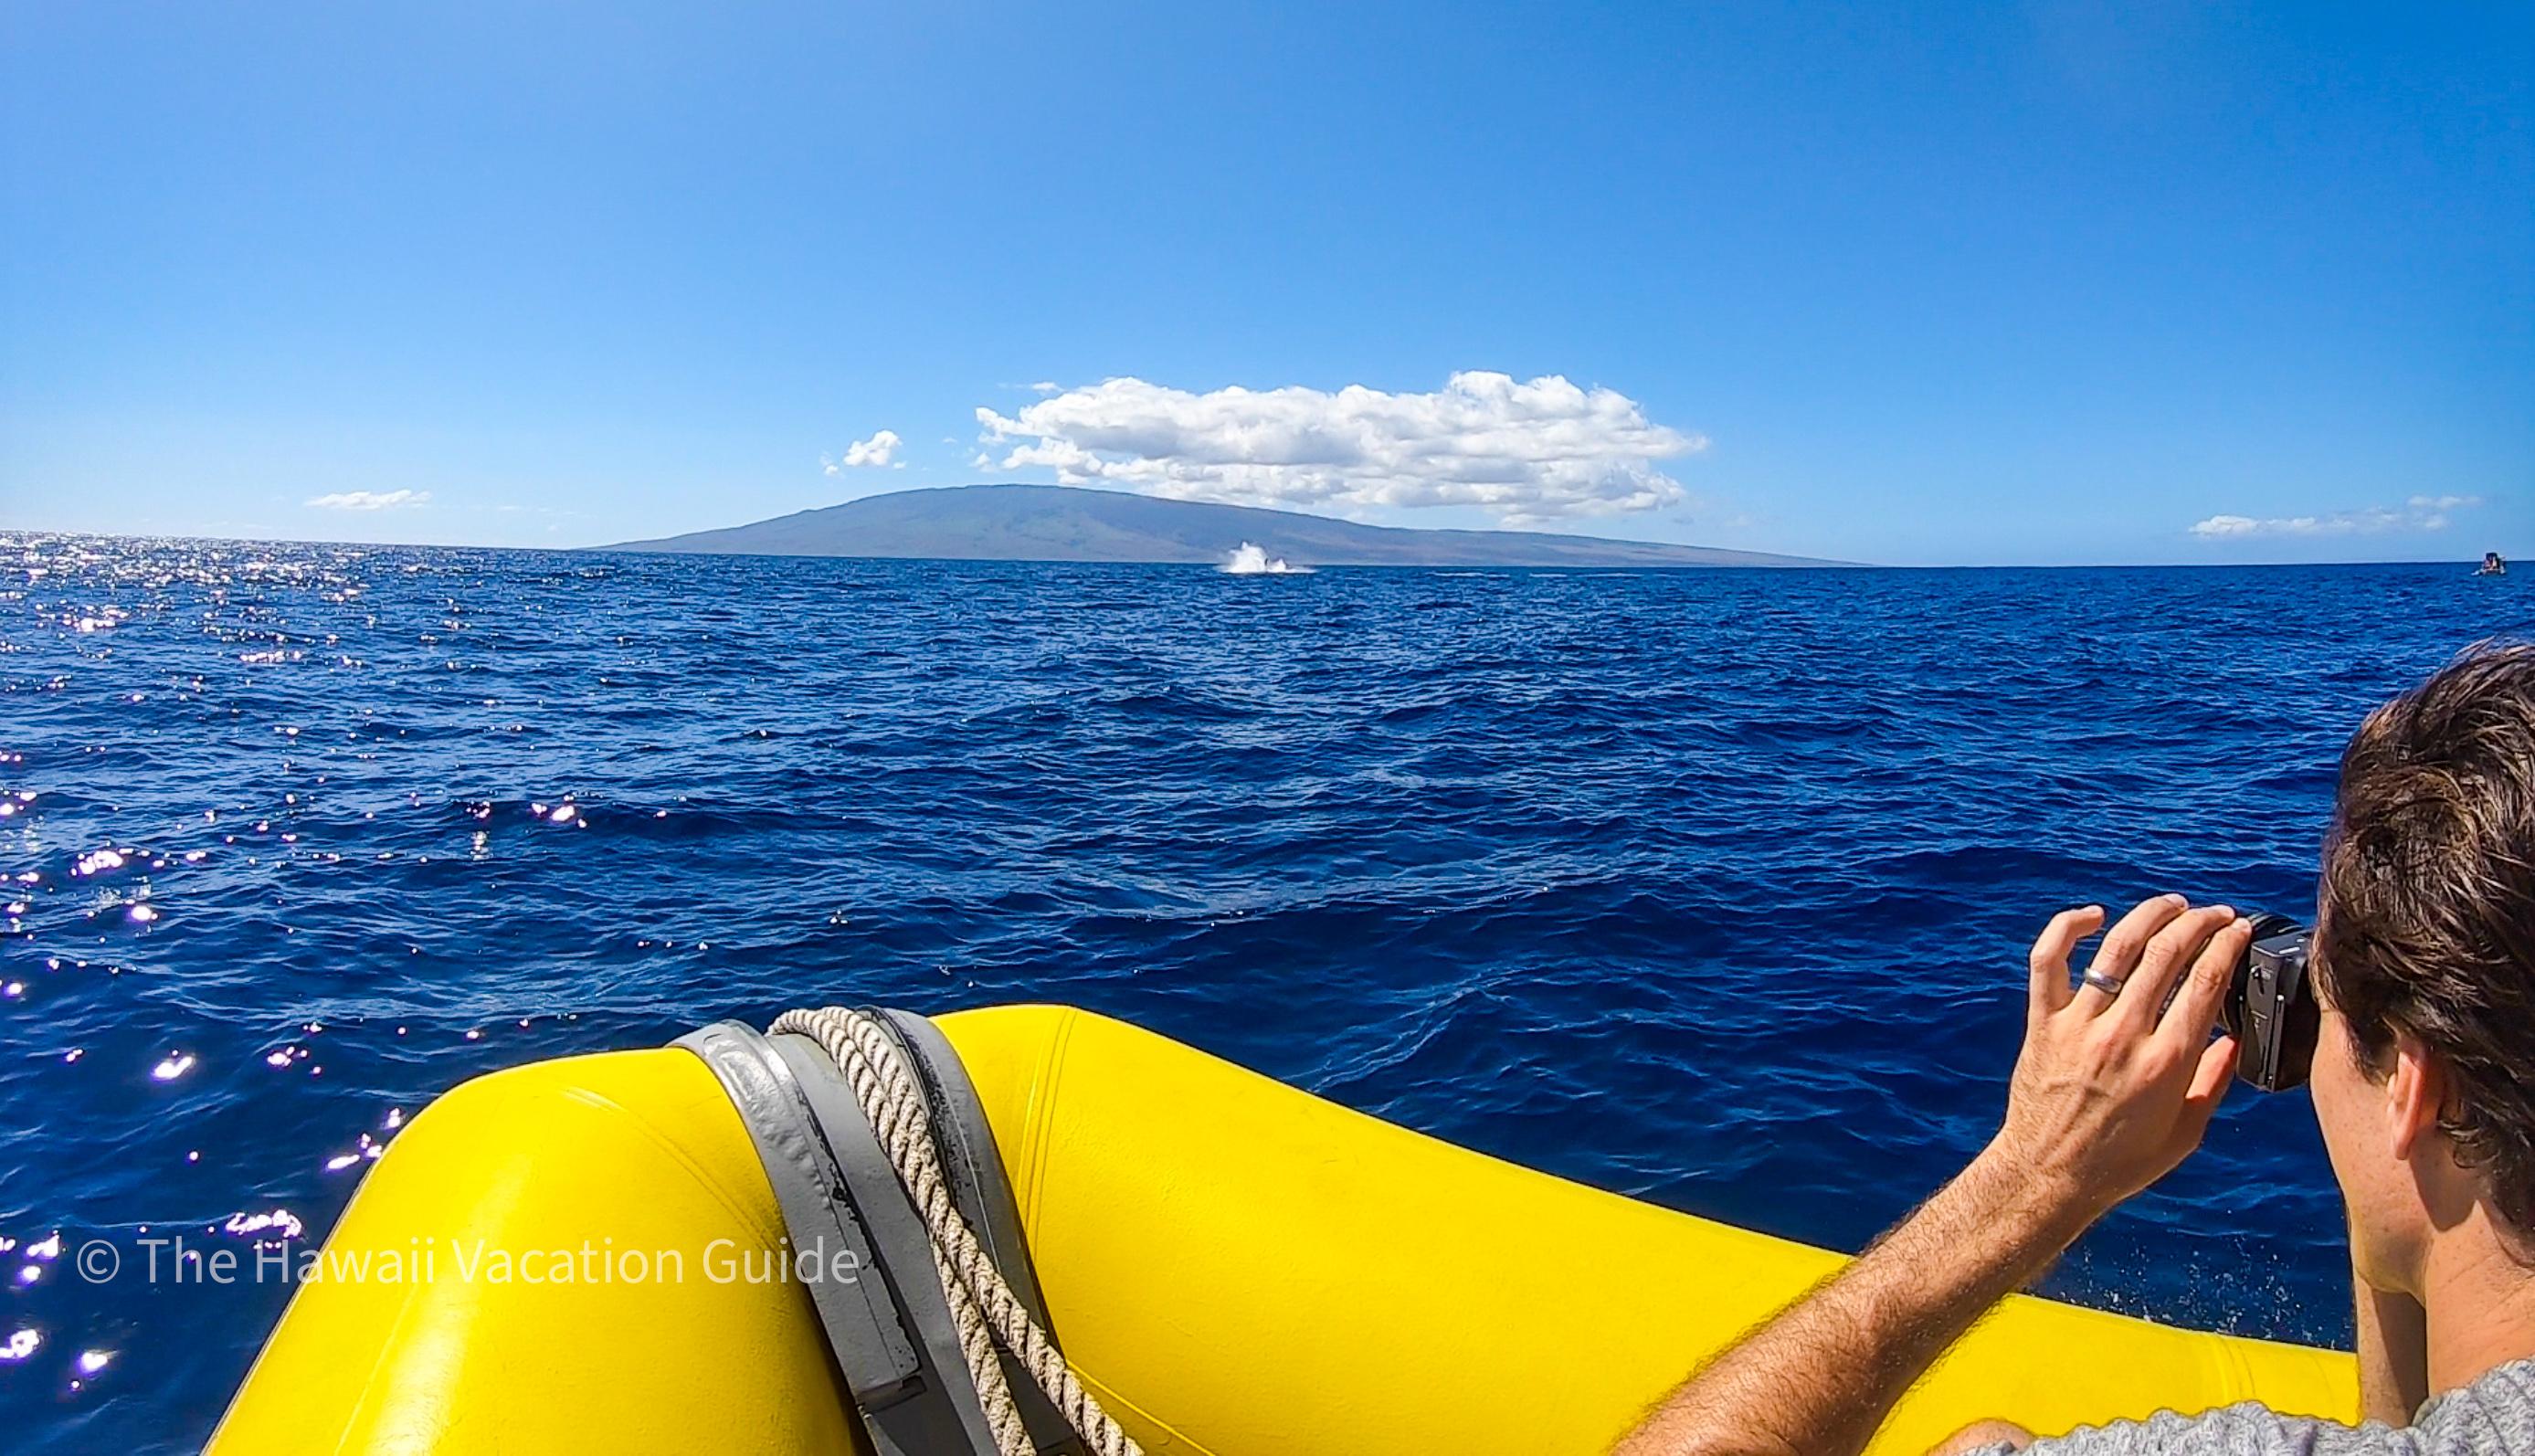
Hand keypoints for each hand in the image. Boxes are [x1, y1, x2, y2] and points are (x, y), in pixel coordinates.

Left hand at [1983, 895, 2250, 1227]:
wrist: (2049, 1175)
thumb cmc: (2121, 1161)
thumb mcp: (2186, 1132)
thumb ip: (2214, 1082)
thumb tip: (2236, 1041)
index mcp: (2167, 1062)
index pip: (2206, 982)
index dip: (2227, 945)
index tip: (2238, 930)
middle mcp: (2124, 1036)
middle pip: (2167, 955)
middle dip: (2200, 923)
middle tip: (2215, 913)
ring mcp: (2079, 1025)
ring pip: (2117, 948)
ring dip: (2149, 916)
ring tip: (2173, 905)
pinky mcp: (2042, 1022)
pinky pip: (2049, 960)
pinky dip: (2067, 927)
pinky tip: (2094, 915)